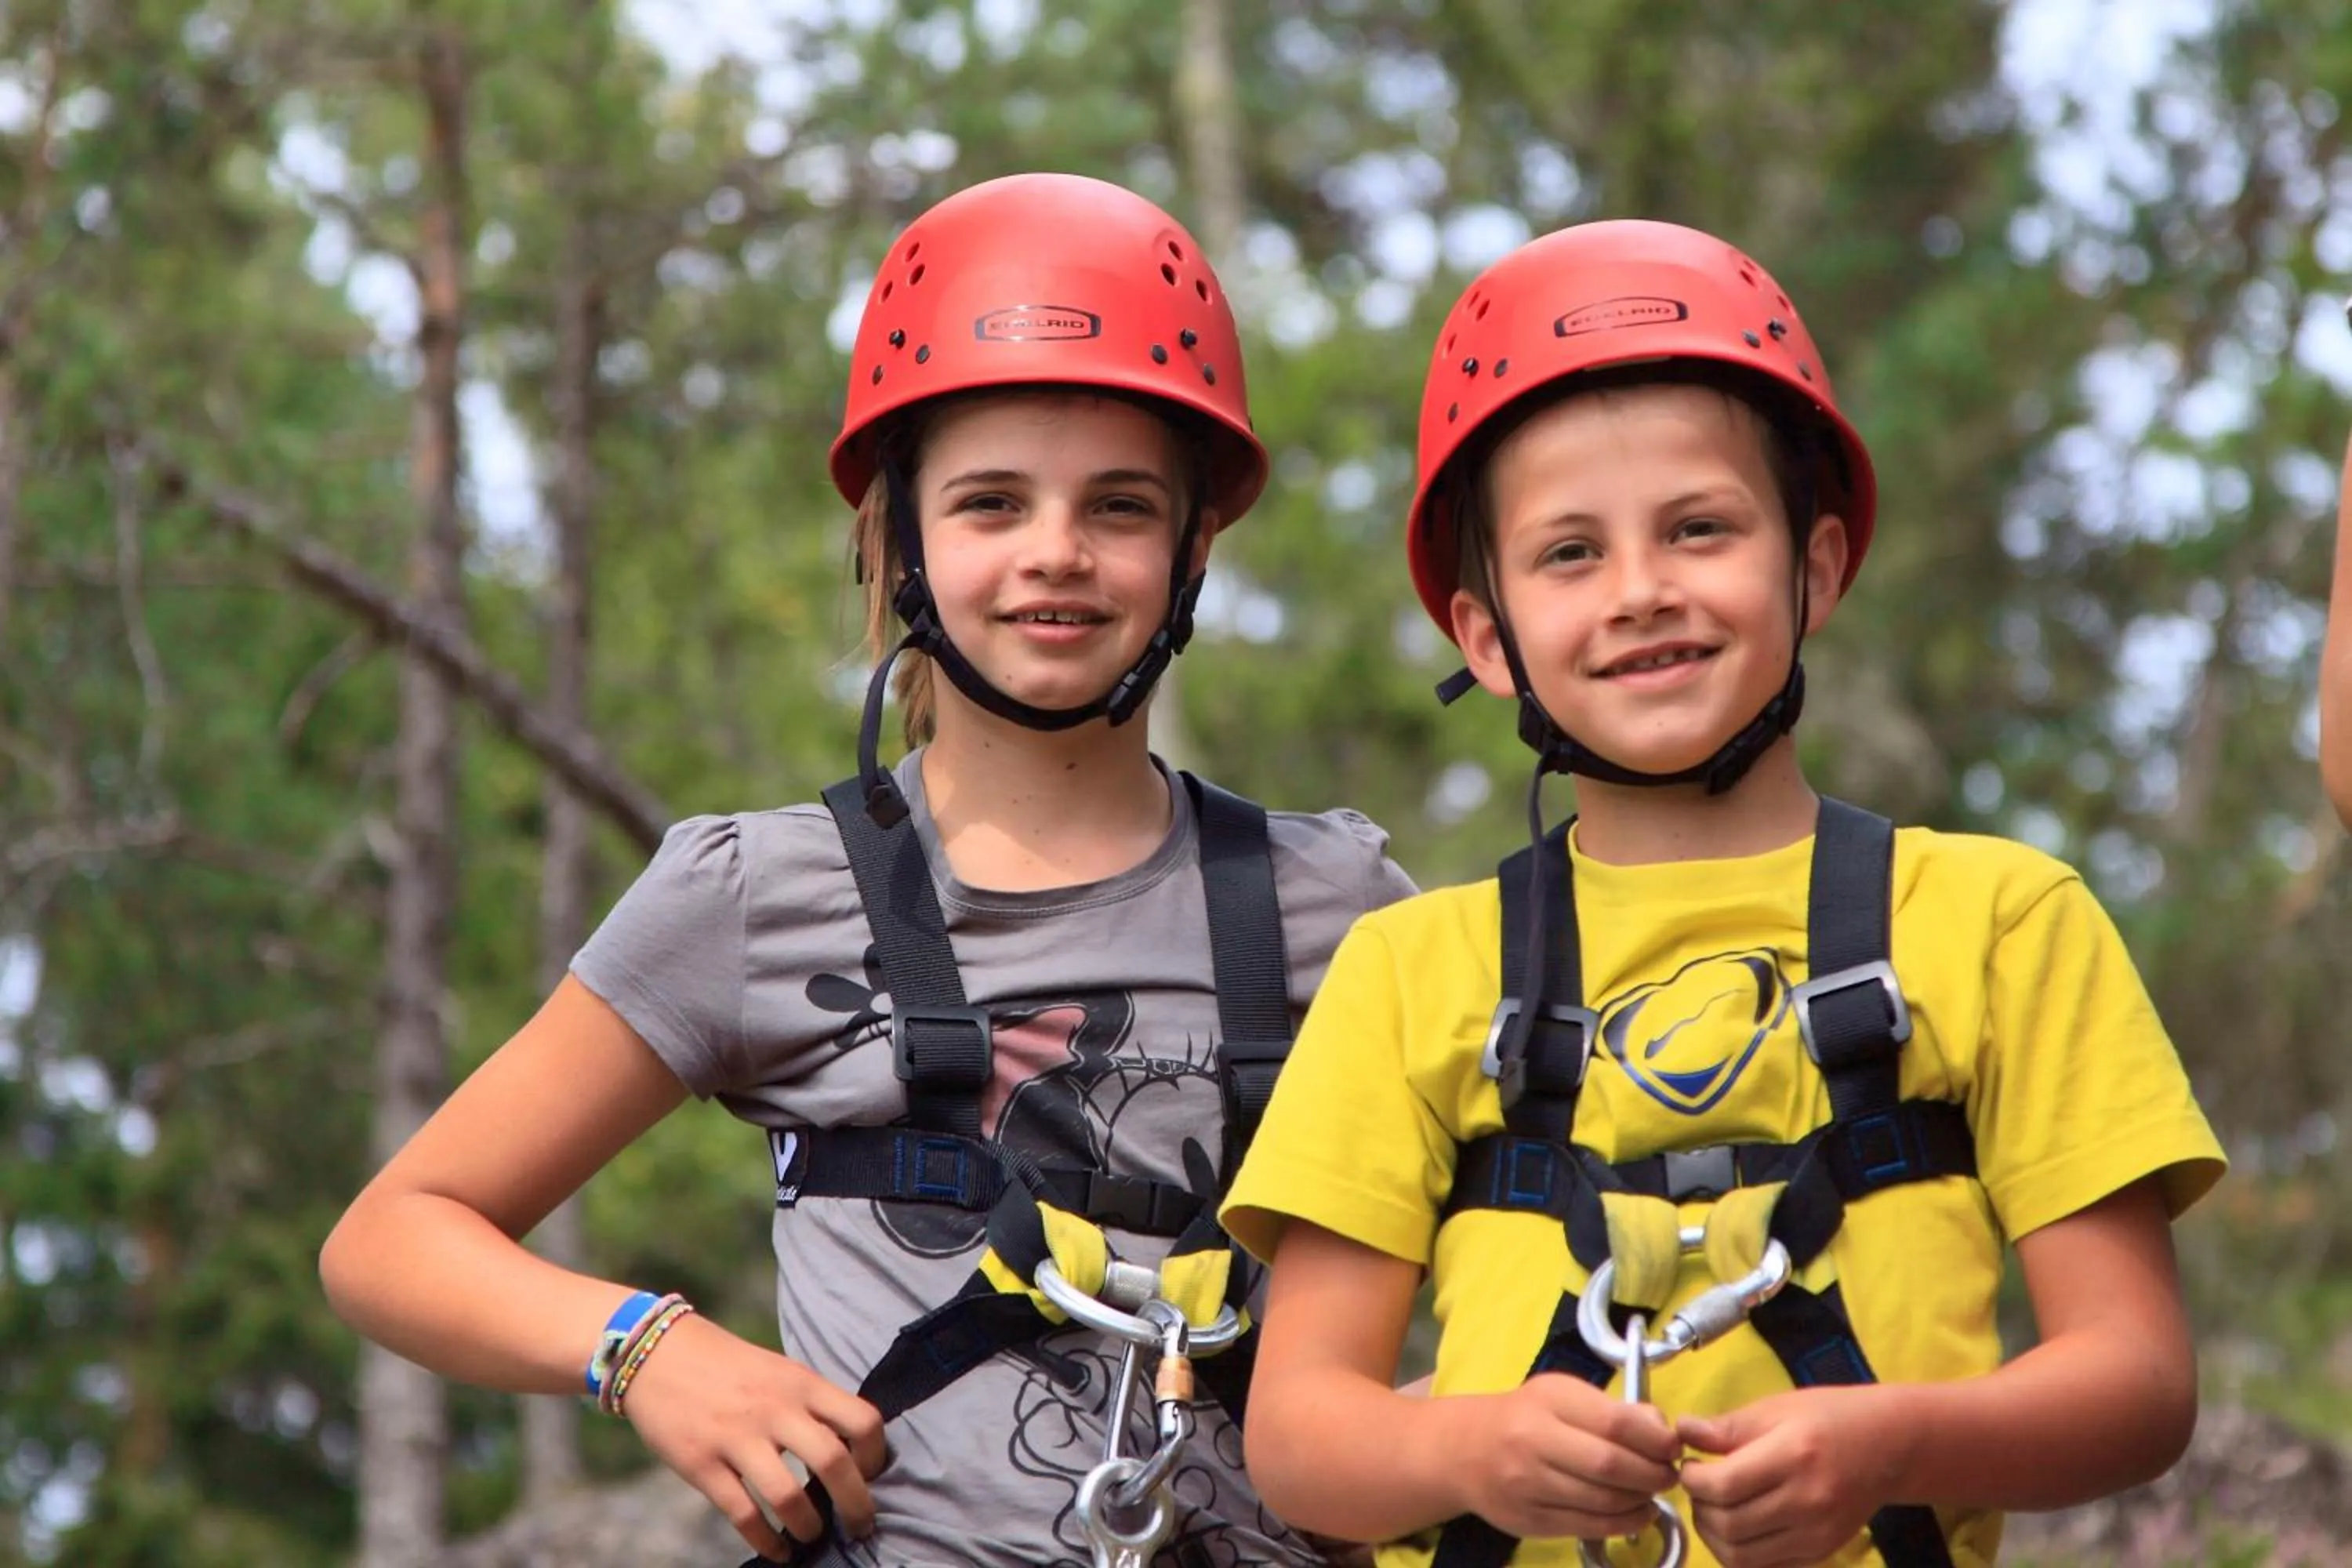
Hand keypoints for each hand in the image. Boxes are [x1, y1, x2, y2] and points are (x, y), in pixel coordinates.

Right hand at [617, 1314, 888, 1559]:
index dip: (876, 1456)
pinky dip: (766, 1541)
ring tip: (812, 1536)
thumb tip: (851, 1451)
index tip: (871, 1476)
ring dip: (809, 1527)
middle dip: (856, 1505)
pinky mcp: (701, 1464)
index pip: (862, 1421)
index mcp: (801, 1383)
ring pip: (789, 1497)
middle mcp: (775, 1409)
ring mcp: (736, 1437)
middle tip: (860, 1526)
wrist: (658, 1353)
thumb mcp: (781, 1371)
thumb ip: (813, 1404)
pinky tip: (777, 1550)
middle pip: (833, 1462)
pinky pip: (743, 1514)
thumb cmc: (729, 1366)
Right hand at [1452, 1372, 1680, 1540]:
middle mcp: (1533, 1442)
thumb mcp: (1563, 1395)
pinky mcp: (1529, 1521)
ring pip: (1601, 1501)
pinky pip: (1587, 1526)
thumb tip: (1662, 1431)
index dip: (1654, 1439)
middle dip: (1652, 1474)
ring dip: (1640, 1501)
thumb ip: (1612, 1410)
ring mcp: (1528, 1485)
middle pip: (1609, 1465)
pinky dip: (1622, 1523)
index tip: (1673, 1446)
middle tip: (1669, 1474)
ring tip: (1652, 1493)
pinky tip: (1637, 1513)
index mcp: (1548, 1402)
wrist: (1464, 1450)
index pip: (1614, 1422)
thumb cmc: (1524, 1416)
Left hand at [1677, 1386, 1908, 1567]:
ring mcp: (1815, 1534)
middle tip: (1699, 1486)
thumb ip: (1727, 1426)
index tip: (1690, 1465)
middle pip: (1728, 1525)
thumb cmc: (1830, 1417)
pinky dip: (1739, 1552)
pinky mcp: (1820, 1552)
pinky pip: (1764, 1566)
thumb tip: (1682, 1432)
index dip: (1693, 1480)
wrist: (1889, 1447)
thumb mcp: (1776, 1408)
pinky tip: (1738, 1524)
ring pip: (1741, 1556)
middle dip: (1699, 1507)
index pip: (1724, 1486)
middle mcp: (1806, 1502)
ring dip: (1713, 1535)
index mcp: (1792, 1457)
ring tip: (1714, 1507)